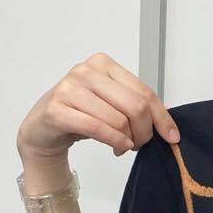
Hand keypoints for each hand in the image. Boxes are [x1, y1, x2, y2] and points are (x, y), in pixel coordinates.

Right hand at [16, 52, 177, 163]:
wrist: (41, 129)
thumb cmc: (78, 115)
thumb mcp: (110, 105)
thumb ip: (134, 107)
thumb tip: (167, 126)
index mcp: (103, 64)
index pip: (144, 92)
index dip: (161, 117)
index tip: (171, 137)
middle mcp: (86, 71)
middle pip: (135, 106)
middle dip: (144, 132)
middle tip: (139, 144)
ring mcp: (69, 88)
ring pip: (118, 119)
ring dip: (128, 140)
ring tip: (124, 147)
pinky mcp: (57, 109)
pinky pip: (97, 128)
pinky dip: (114, 141)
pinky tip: (118, 148)